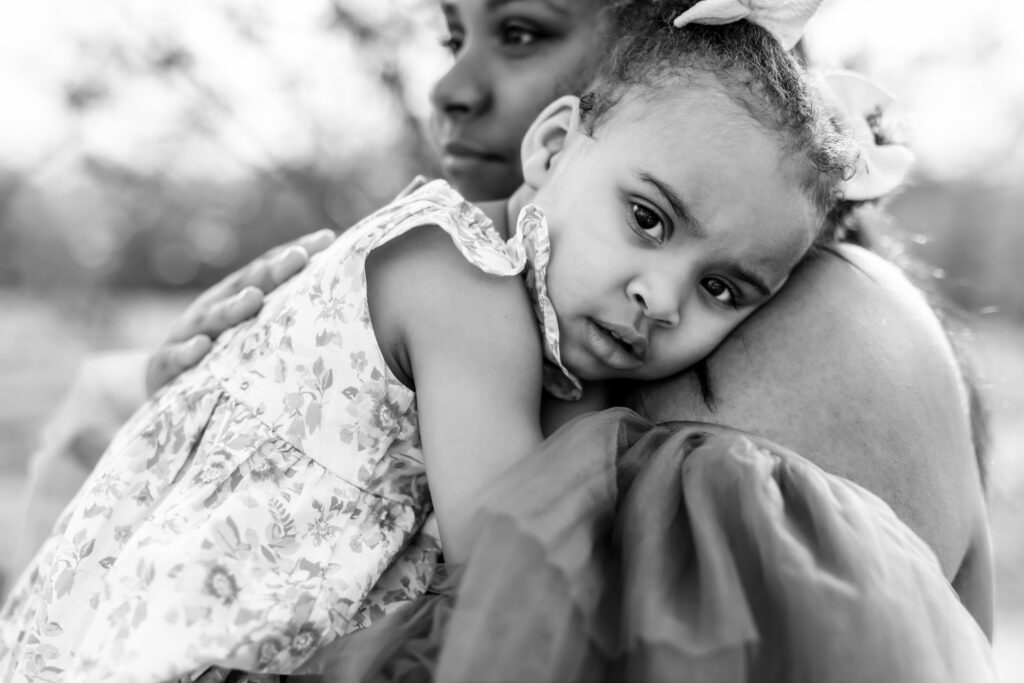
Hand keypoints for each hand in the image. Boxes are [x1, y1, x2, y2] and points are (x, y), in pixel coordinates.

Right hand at [145, 228, 335, 395]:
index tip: (328, 238)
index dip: (294, 253)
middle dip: (271, 270)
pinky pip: (173, 360)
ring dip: (232, 307)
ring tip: (254, 297)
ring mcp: (184, 336)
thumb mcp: (249, 341)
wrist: (160, 397)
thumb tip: (336, 311)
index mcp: (233, 301)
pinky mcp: (163, 369)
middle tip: (298, 256)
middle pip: (242, 286)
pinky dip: (187, 352)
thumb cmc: (219, 366)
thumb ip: (282, 323)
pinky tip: (201, 346)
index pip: (267, 272)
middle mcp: (210, 311)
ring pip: (209, 319)